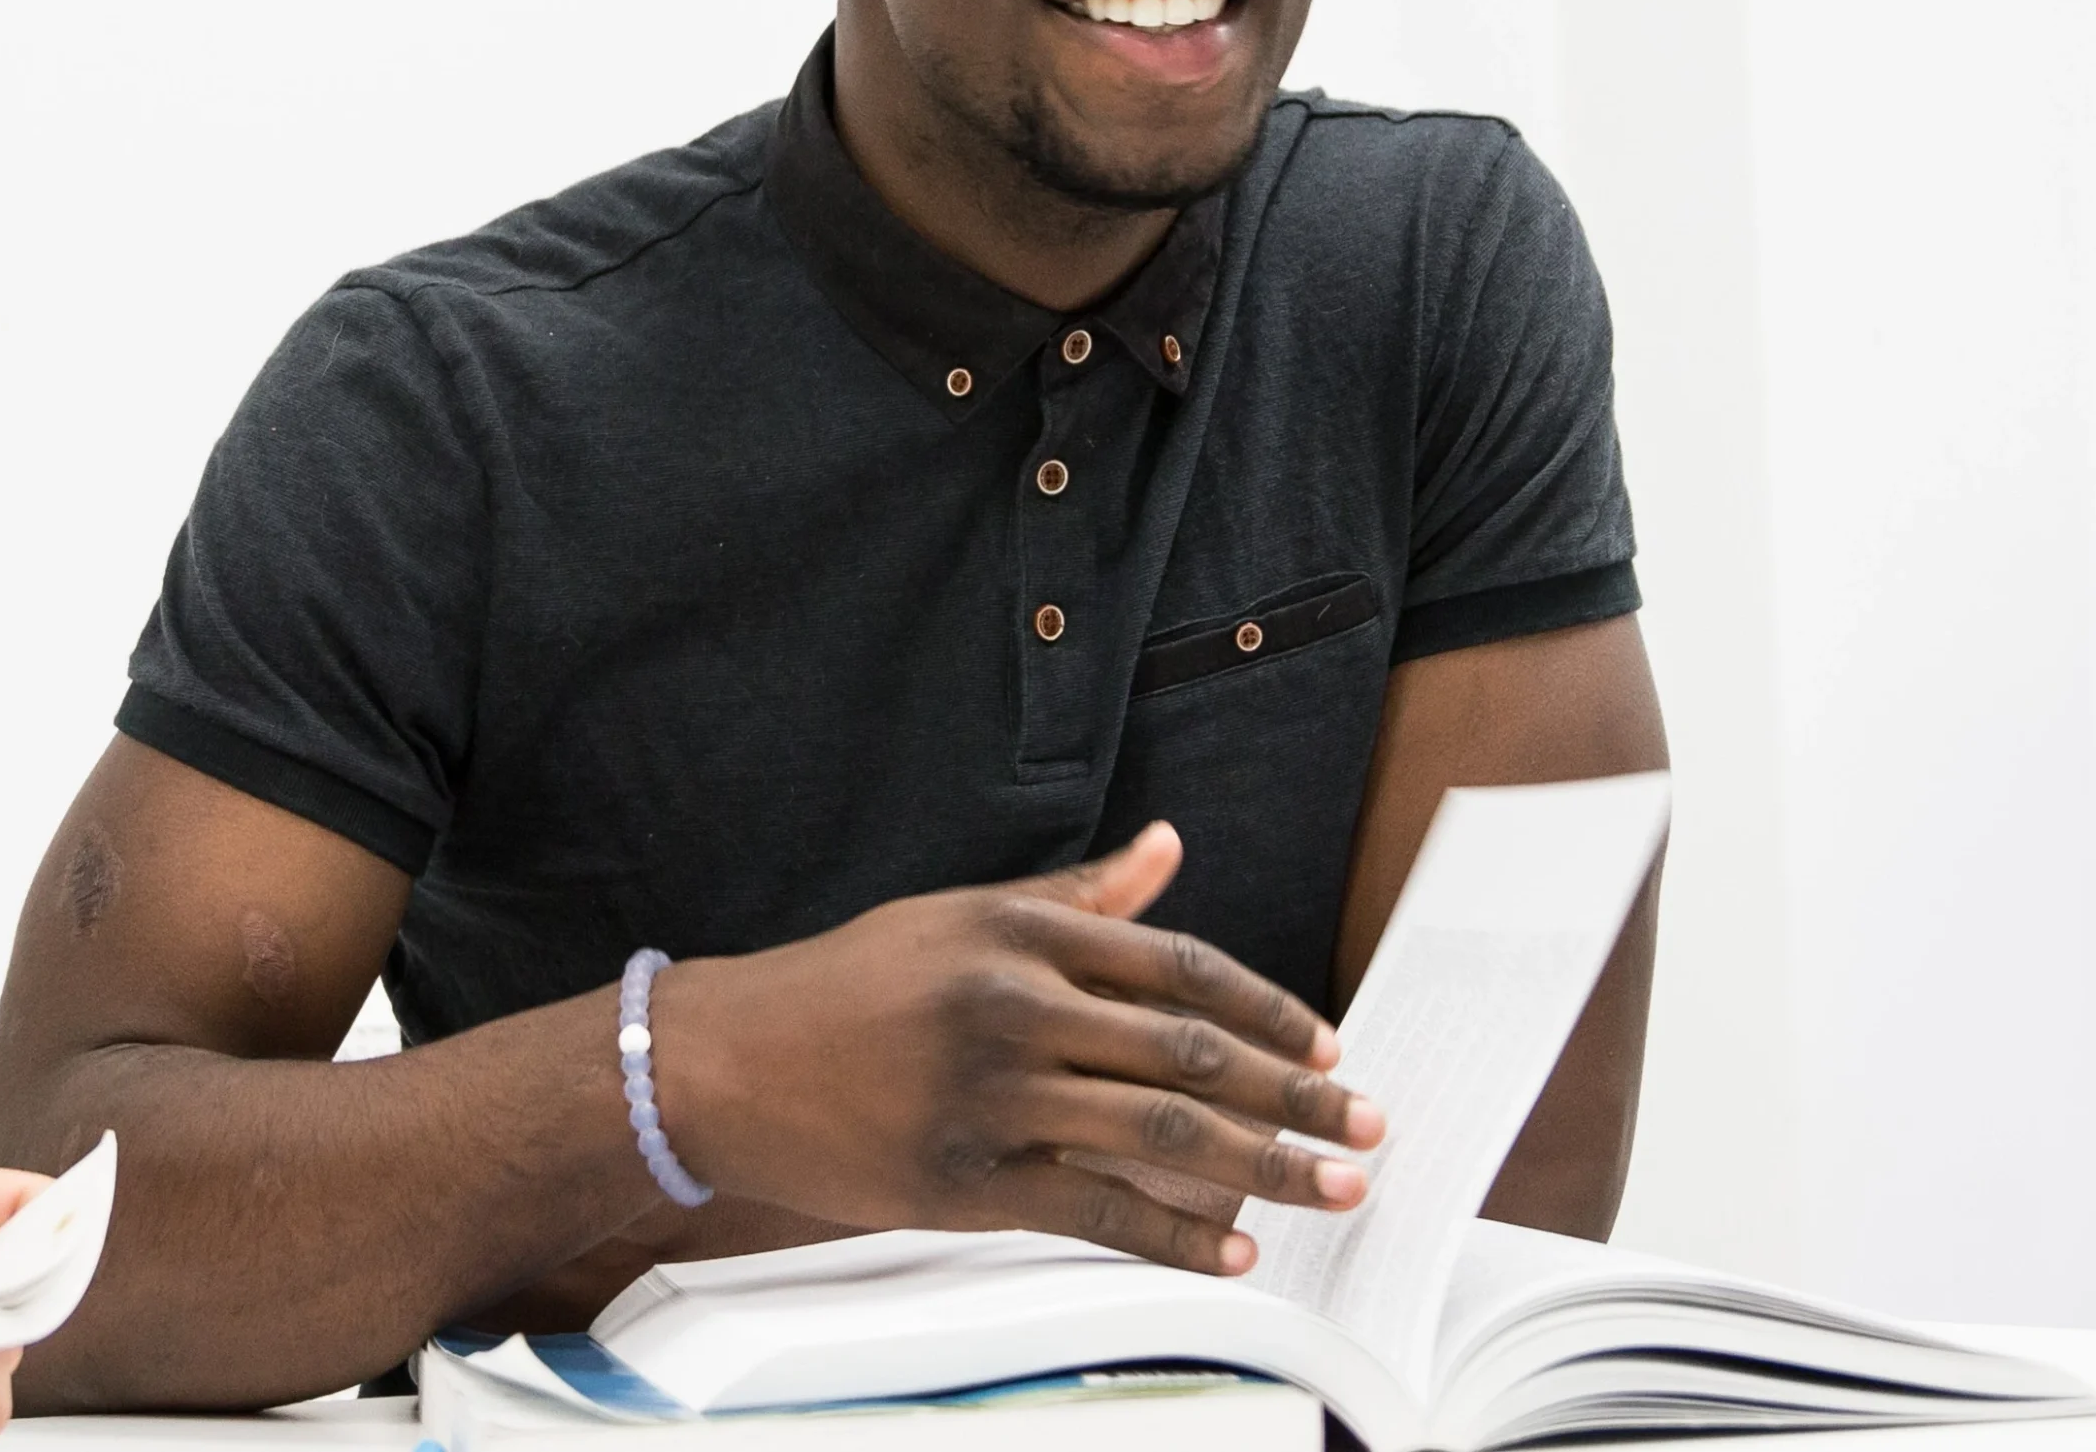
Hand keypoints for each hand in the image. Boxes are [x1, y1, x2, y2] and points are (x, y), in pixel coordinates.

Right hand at [656, 822, 1385, 1274]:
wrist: (728, 1061)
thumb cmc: (850, 982)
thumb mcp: (963, 913)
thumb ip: (1081, 896)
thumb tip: (1169, 846)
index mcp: (1025, 934)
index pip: (1182, 969)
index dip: (1268, 1011)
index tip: (1328, 1045)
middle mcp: (1018, 1008)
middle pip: (1190, 1057)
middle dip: (1296, 1096)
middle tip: (1367, 1125)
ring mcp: (995, 1098)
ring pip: (1160, 1138)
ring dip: (1265, 1167)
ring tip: (1335, 1188)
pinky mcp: (968, 1181)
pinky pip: (1096, 1212)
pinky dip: (1175, 1237)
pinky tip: (1236, 1249)